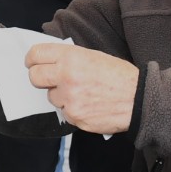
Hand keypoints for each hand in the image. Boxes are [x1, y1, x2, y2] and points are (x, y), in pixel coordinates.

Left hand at [23, 40, 138, 134]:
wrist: (139, 99)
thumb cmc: (120, 77)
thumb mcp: (94, 56)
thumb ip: (69, 58)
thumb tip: (50, 61)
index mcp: (71, 58)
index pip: (36, 55)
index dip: (31, 59)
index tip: (32, 63)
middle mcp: (66, 77)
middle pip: (35, 77)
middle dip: (40, 78)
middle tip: (49, 79)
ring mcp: (69, 99)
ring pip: (51, 97)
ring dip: (61, 96)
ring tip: (82, 93)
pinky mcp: (74, 117)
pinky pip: (64, 112)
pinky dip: (73, 110)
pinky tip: (88, 105)